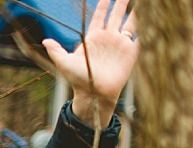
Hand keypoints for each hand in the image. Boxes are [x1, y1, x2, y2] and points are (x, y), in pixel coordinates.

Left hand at [43, 0, 137, 128]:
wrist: (95, 93)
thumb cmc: (79, 80)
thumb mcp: (64, 63)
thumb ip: (56, 51)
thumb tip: (44, 41)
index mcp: (92, 39)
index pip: (98, 18)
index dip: (102, 7)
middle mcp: (107, 39)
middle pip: (115, 16)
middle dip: (120, 5)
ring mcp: (119, 45)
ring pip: (129, 23)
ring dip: (134, 12)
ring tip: (140, 2)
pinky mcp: (130, 52)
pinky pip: (139, 36)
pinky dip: (144, 26)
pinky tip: (149, 17)